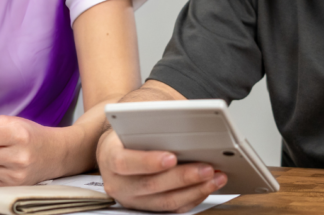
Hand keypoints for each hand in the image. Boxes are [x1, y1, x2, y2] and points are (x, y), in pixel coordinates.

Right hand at [97, 130, 226, 212]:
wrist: (116, 146)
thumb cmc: (127, 131)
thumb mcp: (130, 121)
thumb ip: (148, 122)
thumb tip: (178, 118)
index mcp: (109, 157)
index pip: (125, 162)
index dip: (149, 162)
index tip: (172, 157)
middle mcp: (118, 182)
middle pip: (152, 185)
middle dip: (183, 177)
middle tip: (206, 167)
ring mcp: (132, 198)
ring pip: (165, 201)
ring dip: (194, 190)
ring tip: (214, 177)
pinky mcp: (147, 207)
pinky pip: (172, 207)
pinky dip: (192, 197)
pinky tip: (207, 186)